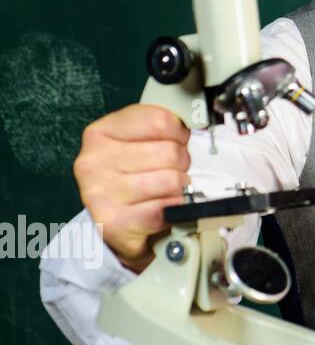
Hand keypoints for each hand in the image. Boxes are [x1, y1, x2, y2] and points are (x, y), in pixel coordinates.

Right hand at [72, 103, 191, 272]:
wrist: (115, 223)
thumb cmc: (131, 176)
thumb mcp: (137, 140)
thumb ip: (158, 125)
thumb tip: (191, 121)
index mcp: (99, 133)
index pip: (159, 121)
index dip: (179, 132)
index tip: (176, 140)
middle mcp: (93, 162)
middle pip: (169, 152)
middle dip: (180, 162)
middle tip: (170, 170)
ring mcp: (100, 193)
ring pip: (172, 180)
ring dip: (179, 187)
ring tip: (166, 190)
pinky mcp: (113, 223)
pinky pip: (166, 208)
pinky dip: (174, 208)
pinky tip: (163, 207)